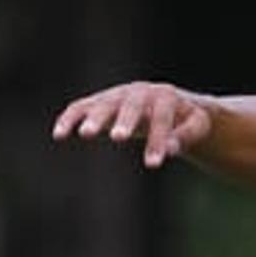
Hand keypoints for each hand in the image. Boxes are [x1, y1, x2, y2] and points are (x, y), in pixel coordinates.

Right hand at [51, 81, 213, 169]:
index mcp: (165, 96)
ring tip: (84, 135)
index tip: (153, 164)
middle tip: (119, 138)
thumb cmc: (184, 118)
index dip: (158, 139)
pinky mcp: (99, 102)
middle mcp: (138, 92)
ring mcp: (117, 95)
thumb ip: (185, 136)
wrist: (167, 101)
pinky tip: (59, 134)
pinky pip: (81, 107)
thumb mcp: (196, 125)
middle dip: (125, 120)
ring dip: (94, 118)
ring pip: (103, 104)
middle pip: (131, 105)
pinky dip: (70, 117)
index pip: (161, 117)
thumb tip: (168, 150)